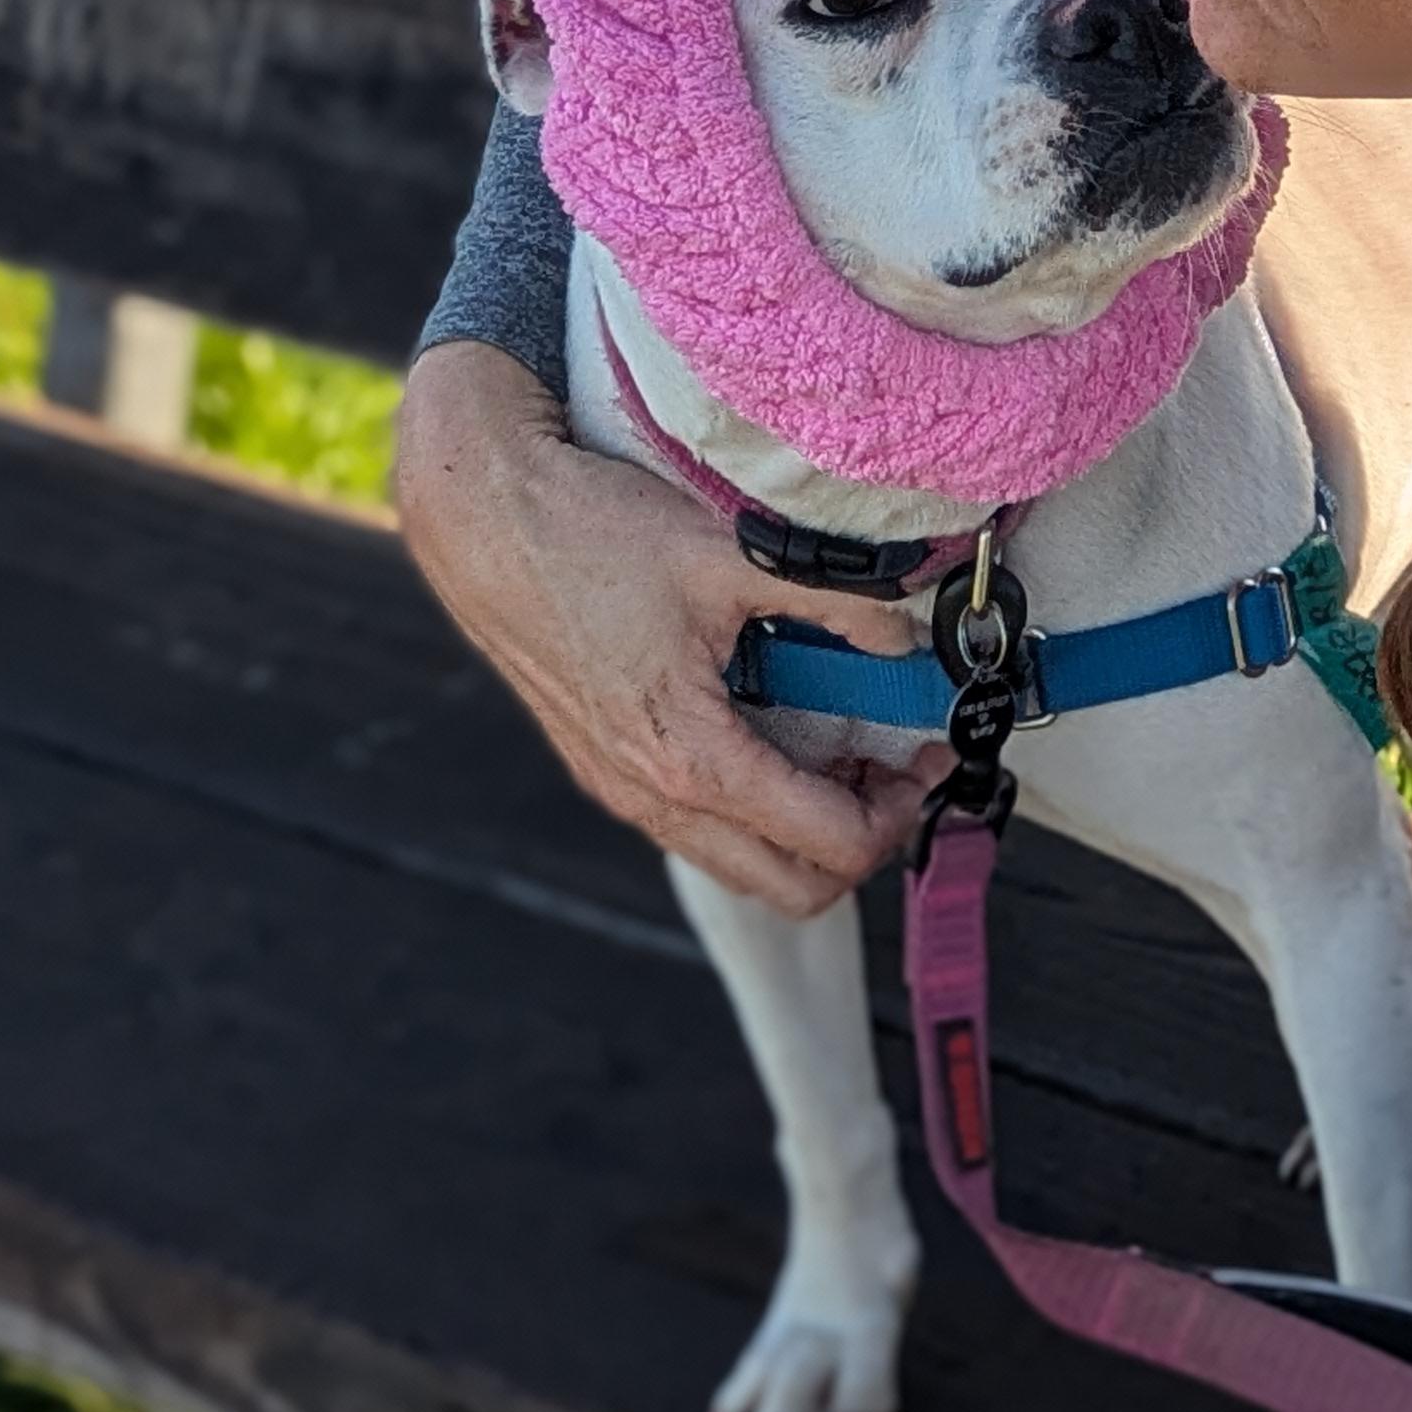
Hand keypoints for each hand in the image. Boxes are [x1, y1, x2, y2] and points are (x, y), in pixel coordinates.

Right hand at [394, 344, 938, 916]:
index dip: (902, 808)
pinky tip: (777, 728)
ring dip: (808, 828)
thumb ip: (836, 600)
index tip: (929, 751)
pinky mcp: (605, 770)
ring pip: (744, 865)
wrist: (482, 522)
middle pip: (794, 888)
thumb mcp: (732, 554)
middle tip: (895, 766)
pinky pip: (699, 828)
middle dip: (864, 838)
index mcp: (690, 757)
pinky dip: (756, 806)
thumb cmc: (593, 532)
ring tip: (843, 747)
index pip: (831, 844)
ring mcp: (621, 791)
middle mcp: (652, 797)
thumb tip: (906, 634)